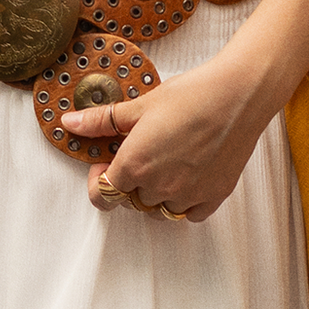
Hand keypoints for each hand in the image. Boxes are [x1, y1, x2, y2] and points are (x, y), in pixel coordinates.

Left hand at [62, 54, 269, 220]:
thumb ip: (101, 121)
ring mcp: (188, 195)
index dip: (97, 181)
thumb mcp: (140, 106)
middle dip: (128, 182)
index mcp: (134, 166)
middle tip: (140, 154)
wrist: (239, 94)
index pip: (102, 196)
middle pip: (131, 200)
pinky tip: (187, 177)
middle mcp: (159, 187)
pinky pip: (190, 214)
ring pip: (159, 210)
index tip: (105, 163)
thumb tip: (69, 122)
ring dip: (154, 194)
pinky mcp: (214, 196)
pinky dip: (184, 202)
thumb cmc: (191, 95)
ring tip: (164, 164)